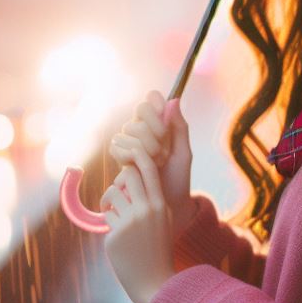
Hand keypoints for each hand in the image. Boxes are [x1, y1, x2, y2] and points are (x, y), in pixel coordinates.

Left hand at [99, 143, 174, 302]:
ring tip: (116, 217)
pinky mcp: (115, 234)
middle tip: (118, 194)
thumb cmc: (156, 248)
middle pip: (127, 175)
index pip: (149, 169)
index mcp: (160, 204)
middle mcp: (146, 210)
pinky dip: (110, 224)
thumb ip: (149, 200)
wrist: (154, 281)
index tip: (131, 147)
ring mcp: (130, 222)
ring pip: (112, 194)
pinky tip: (120, 239)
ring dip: (110, 202)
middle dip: (119, 180)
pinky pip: (107, 217)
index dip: (138, 153)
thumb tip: (128, 179)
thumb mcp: (161, 219)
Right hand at [109, 91, 193, 234]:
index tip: (166, 122)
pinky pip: (118, 145)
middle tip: (165, 155)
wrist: (167, 203)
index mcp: (159, 124)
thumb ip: (180, 128)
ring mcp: (128, 141)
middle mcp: (141, 128)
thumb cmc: (178, 179)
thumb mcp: (184, 153)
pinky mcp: (118, 155)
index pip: (151, 99)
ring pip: (129, 129)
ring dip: (146, 149)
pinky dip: (131, 156)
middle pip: (140, 113)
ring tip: (155, 164)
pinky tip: (138, 168)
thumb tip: (174, 100)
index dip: (156, 105)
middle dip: (156, 134)